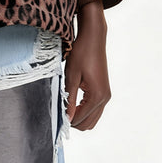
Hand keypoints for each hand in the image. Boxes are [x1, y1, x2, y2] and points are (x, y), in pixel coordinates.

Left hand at [64, 1, 110, 130]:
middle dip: (74, 121)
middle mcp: (105, 98)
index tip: (55, 117)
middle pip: (88, 123)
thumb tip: (68, 118)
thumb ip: (70, 99)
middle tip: (60, 112)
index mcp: (97, 96)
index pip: (81, 119)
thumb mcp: (71, 77)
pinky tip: (74, 101)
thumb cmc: (81, 54)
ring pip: (93, 118)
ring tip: (66, 106)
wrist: (93, 38)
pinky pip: (95, 109)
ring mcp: (106, 95)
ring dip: (80, 116)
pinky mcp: (104, 90)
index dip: (68, 120)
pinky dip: (85, 110)